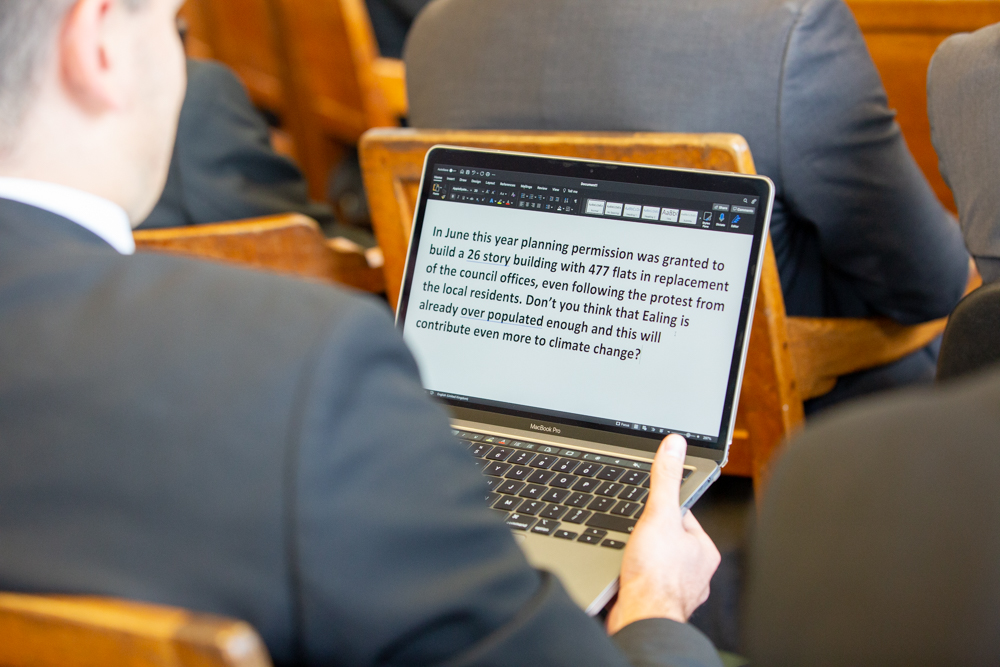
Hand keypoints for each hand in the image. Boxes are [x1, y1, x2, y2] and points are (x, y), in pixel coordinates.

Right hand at [606, 434, 720, 633]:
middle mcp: (696, 571)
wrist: (640, 620)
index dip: (660, 509)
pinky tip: (624, 576)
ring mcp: (677, 588)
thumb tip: (675, 445)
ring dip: (639, 558)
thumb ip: (666, 480)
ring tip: (628, 558)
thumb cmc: (655, 576)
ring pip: (655, 561)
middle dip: (648, 537)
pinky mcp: (657, 602)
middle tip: (633, 538)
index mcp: (704, 549)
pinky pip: (643, 581)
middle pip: (667, 537)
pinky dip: (632, 578)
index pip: (682, 515)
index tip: (646, 510)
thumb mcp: (659, 515)